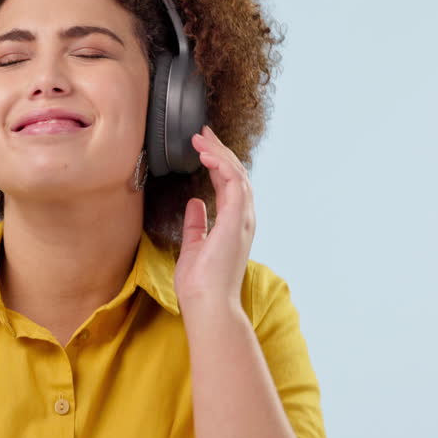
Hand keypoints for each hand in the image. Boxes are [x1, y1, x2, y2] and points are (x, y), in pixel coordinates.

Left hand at [173, 124, 255, 316]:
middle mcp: (242, 220)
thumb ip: (197, 224)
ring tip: (201, 138)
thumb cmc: (200, 284)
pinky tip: (207, 155)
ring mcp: (242, 219)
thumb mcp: (194, 247)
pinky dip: (221, 166)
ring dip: (219, 153)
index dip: (217, 163)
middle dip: (219, 151)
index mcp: (233, 225)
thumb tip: (195, 204)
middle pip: (235, 175)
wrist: (207, 304)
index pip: (228, 185)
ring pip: (236, 174)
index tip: (202, 147)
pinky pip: (233, 184)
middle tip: (202, 133)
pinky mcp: (236, 220)